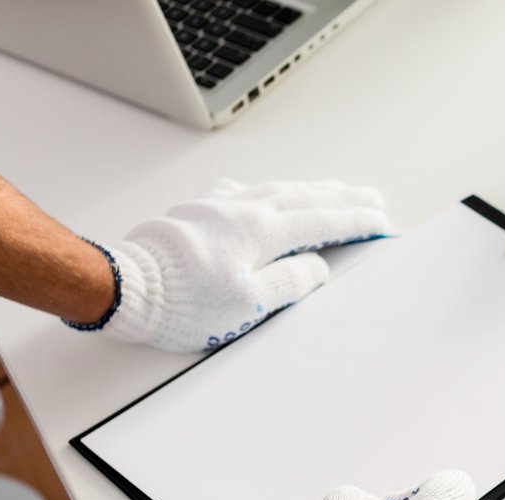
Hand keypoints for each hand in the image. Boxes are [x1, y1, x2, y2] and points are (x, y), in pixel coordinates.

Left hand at [71, 179, 387, 351]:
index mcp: (260, 231)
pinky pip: (241, 191)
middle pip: (303, 197)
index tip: (380, 219)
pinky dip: (266, 190)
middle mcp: (241, 210)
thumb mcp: (249, 304)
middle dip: (341, 197)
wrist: (124, 288)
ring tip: (331, 190)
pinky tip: (265, 192)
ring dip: (308, 189)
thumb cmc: (182, 302)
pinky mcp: (195, 212)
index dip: (355, 220)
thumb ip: (290, 283)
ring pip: (274, 189)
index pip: (322, 222)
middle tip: (369, 195)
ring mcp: (216, 206)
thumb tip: (315, 267)